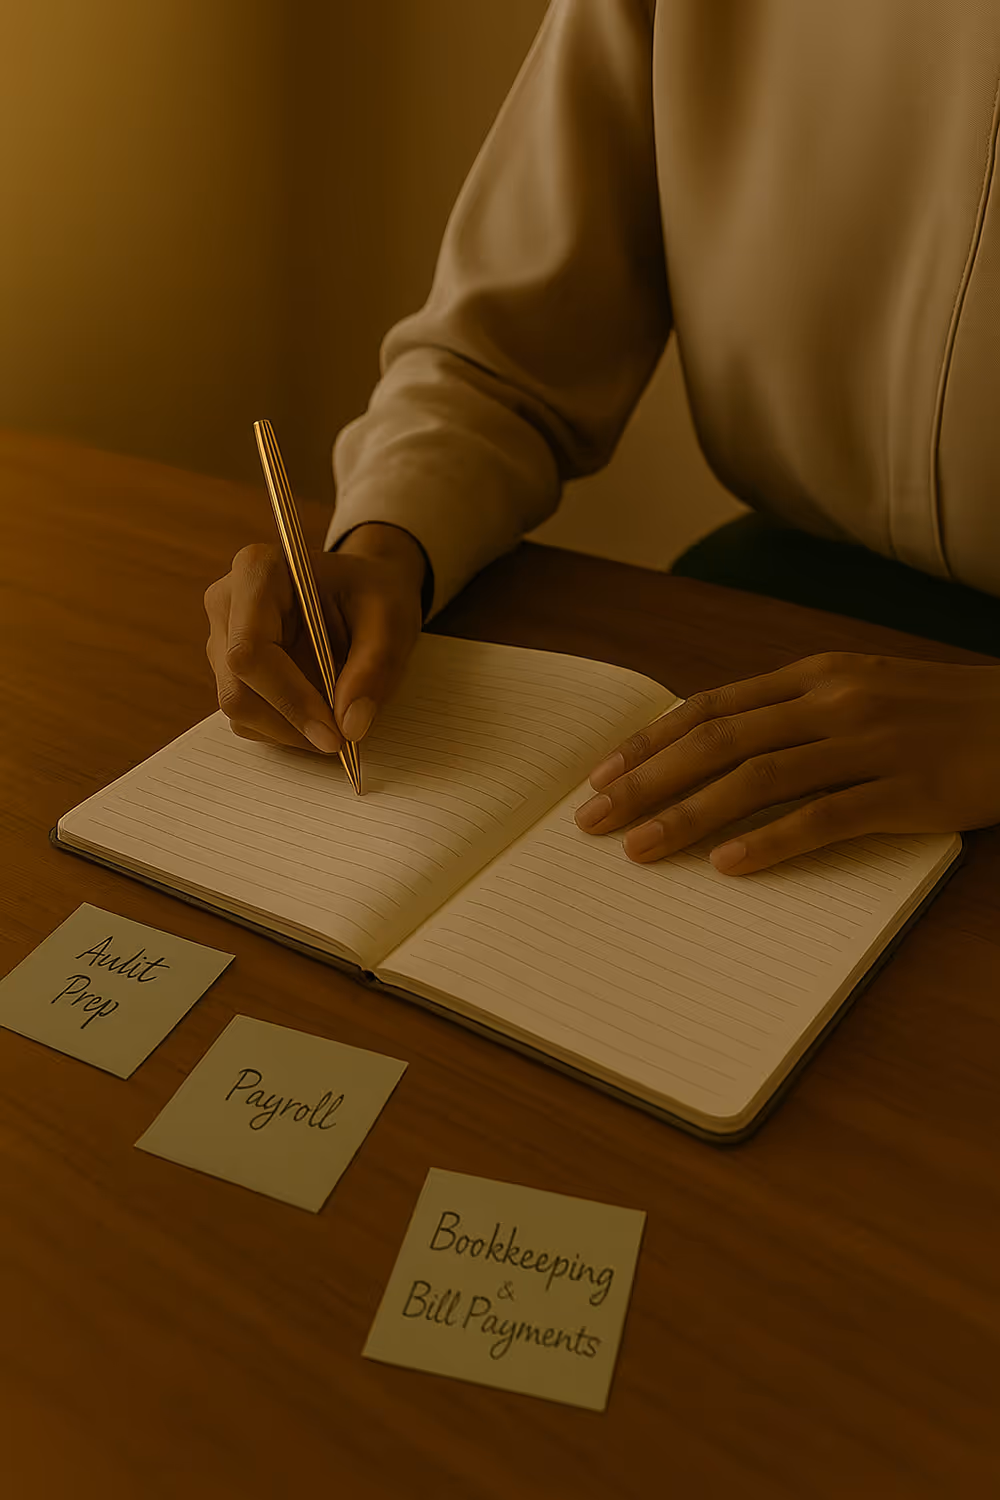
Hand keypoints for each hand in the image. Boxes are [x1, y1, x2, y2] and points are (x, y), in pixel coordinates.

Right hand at [204, 523, 425, 753]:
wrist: (362, 588)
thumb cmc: (374, 593)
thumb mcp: (391, 620)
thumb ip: (374, 667)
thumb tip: (349, 726)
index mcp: (258, 572)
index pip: (250, 650)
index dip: (289, 699)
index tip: (333, 734)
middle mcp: (226, 601)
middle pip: (236, 686)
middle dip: (289, 724)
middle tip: (340, 742)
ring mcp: (221, 636)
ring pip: (237, 707)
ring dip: (288, 730)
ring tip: (336, 726)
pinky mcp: (228, 666)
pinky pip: (245, 713)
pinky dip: (283, 728)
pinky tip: (317, 716)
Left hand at [574, 651, 999, 874]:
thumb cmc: (938, 712)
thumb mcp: (860, 690)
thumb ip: (792, 711)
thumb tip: (713, 746)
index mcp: (815, 676)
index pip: (711, 707)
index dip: (649, 742)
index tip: (600, 775)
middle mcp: (832, 702)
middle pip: (718, 741)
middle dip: (646, 781)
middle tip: (593, 821)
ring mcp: (870, 744)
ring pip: (758, 778)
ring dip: (689, 815)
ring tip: (640, 851)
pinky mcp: (907, 792)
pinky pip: (825, 818)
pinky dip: (771, 842)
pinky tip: (728, 868)